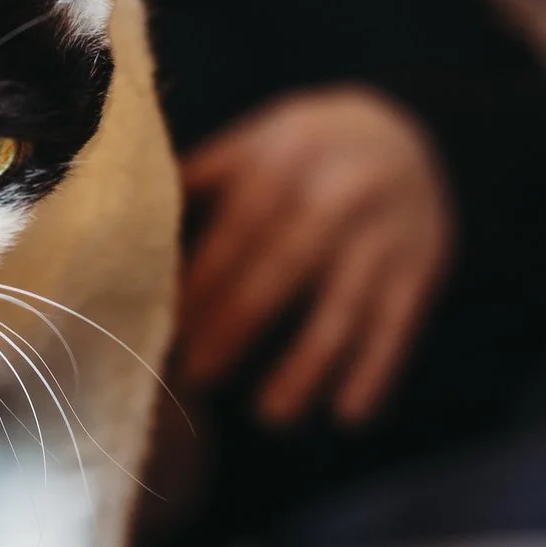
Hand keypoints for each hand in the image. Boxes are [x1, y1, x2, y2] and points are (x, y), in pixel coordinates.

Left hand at [176, 86, 452, 426]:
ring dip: (306, 369)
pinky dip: (374, 373)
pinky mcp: (421, 267)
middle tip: (198, 381)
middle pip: (282, 272)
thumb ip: (195, 188)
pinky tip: (346, 414)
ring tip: (269, 416)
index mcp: (281, 157)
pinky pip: (397, 327)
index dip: (201, 287)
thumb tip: (124, 244)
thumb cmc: (296, 154)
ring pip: (342, 311)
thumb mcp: (250, 146)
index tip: (164, 333)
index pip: (235, 230)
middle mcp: (337, 191)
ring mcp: (385, 231)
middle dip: (235, 332)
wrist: (406, 130)